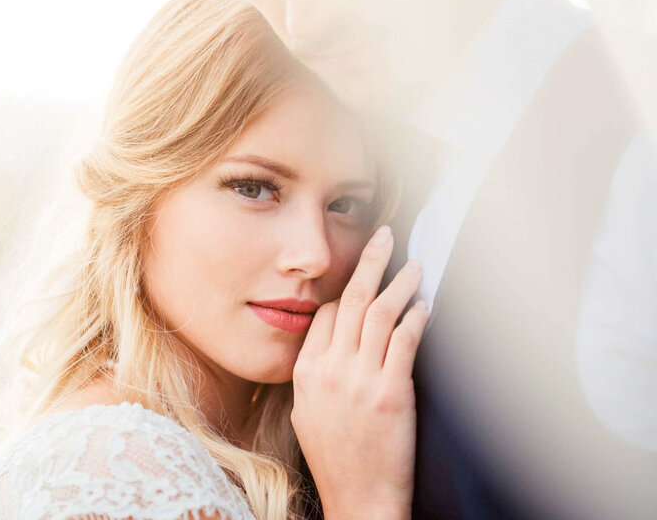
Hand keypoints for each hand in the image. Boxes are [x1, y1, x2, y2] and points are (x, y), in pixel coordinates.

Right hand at [290, 225, 427, 519]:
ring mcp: (359, 381)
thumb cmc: (334, 459)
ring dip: (399, 283)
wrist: (358, 499)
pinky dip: (416, 318)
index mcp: (305, 372)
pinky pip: (404, 341)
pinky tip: (425, 305)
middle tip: (384, 236)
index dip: (347, 293)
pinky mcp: (391, 393)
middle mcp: (329, 370)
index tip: (363, 281)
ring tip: (414, 265)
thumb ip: (314, 373)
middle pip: (350, 301)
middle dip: (369, 262)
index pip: (325, 314)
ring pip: (379, 314)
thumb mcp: (307, 412)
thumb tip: (330, 341)